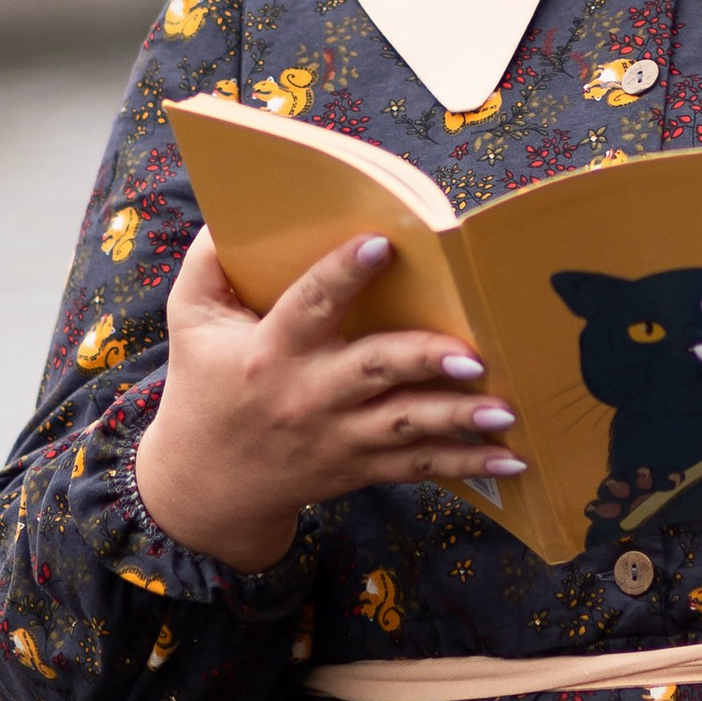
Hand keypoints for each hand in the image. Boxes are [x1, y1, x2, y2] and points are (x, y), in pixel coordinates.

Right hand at [129, 227, 526, 571]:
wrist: (204, 488)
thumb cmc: (203, 387)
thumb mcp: (189, 320)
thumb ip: (209, 264)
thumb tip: (232, 212)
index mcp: (270, 351)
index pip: (308, 305)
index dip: (343, 274)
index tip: (382, 243)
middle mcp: (309, 395)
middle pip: (372, 371)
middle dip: (422, 360)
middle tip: (471, 352)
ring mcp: (339, 437)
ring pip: (406, 425)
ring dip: (458, 417)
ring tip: (505, 408)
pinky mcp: (360, 467)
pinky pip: (418, 467)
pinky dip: (467, 465)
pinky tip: (512, 460)